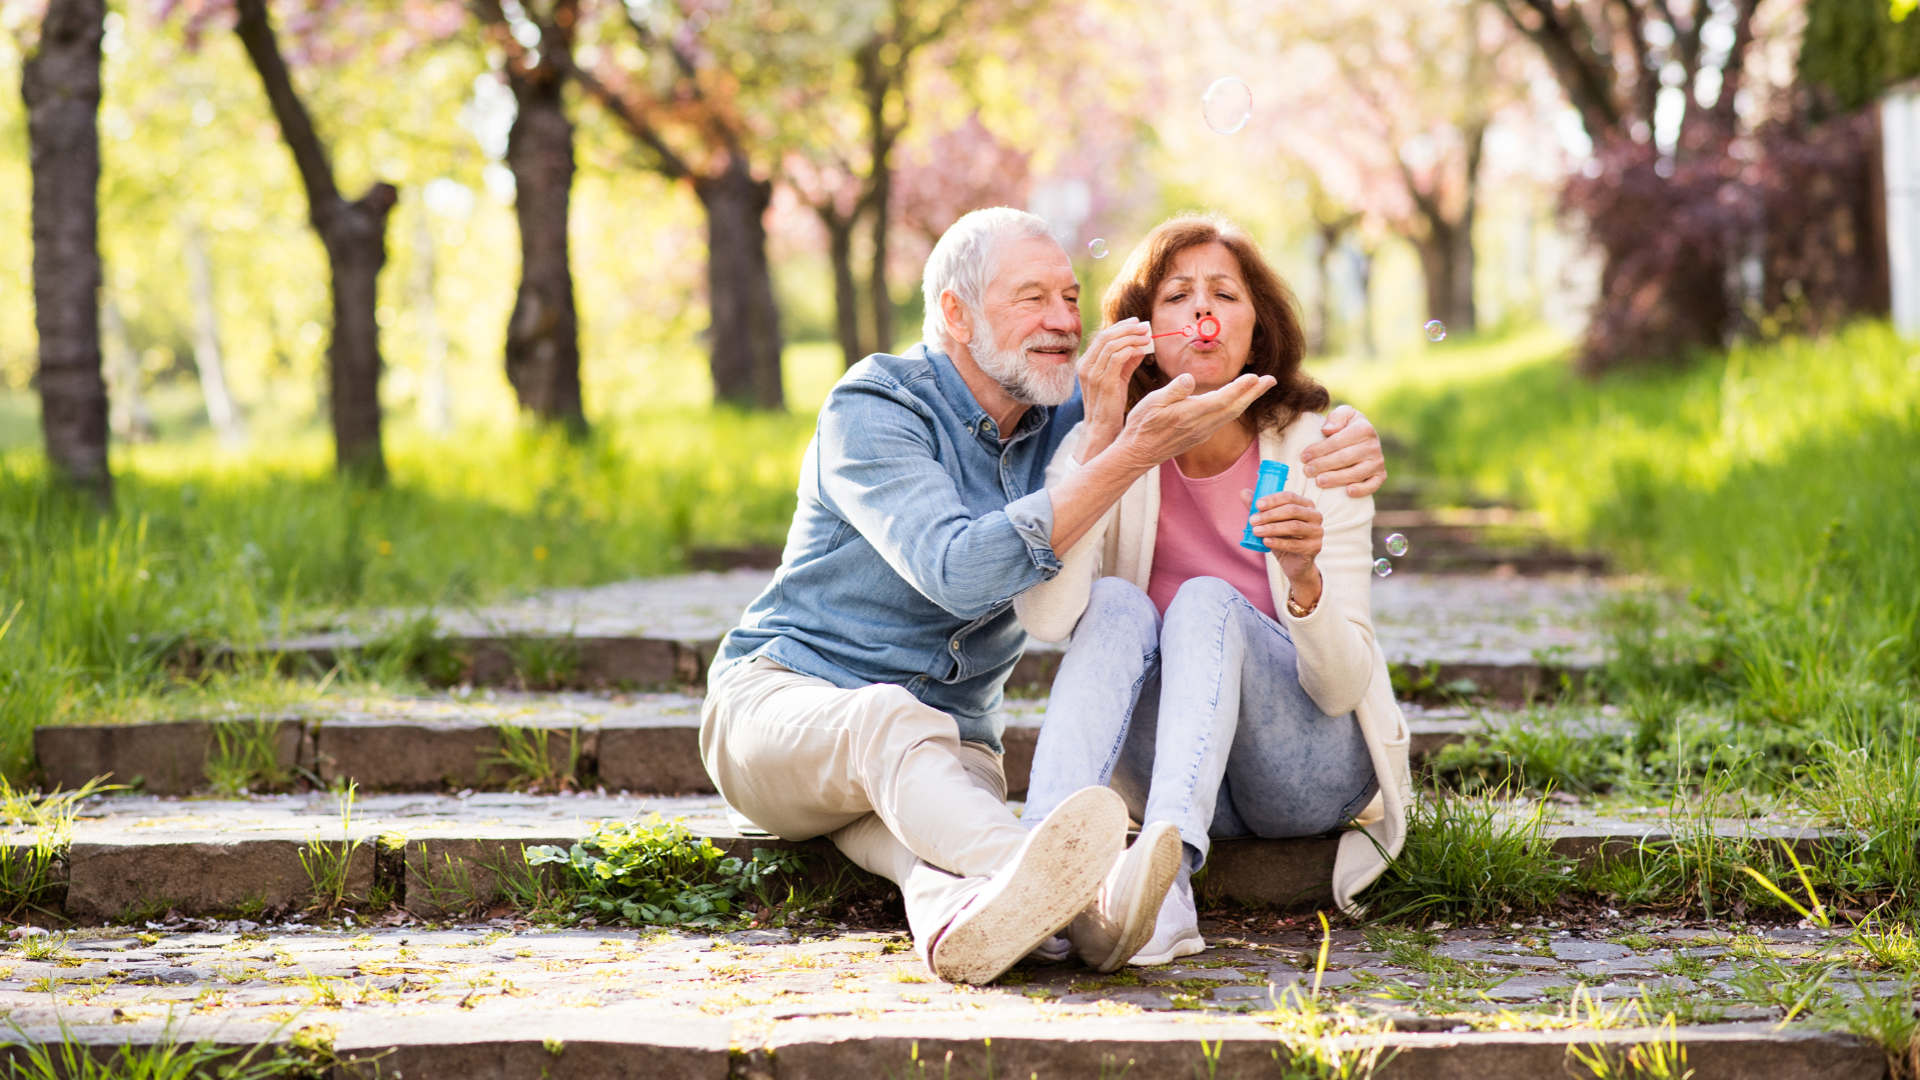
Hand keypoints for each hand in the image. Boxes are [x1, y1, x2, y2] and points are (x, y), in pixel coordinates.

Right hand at [1074, 318, 1151, 460]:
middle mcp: (1085, 365)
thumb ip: (1126, 362)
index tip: (1136, 322)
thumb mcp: (1117, 379)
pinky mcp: (1103, 381)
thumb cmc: (1110, 405)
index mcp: (1086, 362)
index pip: (1102, 336)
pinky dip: (1130, 350)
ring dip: (1131, 337)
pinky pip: (1116, 358)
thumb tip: (1140, 346)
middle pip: (1106, 336)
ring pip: (1111, 344)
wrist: (1101, 427)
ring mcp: (1092, 373)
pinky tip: (1141, 350)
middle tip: (1144, 326)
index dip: (1120, 326)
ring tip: (1147, 337)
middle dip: (1127, 328)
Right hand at [1114, 371, 1273, 468]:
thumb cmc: (1141, 425)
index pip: (1222, 399)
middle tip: (1271, 380)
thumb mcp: (1151, 402)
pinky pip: (1223, 420)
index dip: (1240, 388)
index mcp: (1190, 413)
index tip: (1256, 376)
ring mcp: (1202, 432)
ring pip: (1231, 415)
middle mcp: (1200, 425)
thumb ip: (1173, 390)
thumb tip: (1188, 378)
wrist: (1138, 453)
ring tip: (1260, 387)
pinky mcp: (1200, 436)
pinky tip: (1238, 402)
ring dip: (1248, 400)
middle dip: (1254, 393)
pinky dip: (1236, 408)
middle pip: (1234, 408)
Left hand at [1242, 489, 1323, 607]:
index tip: (1257, 505)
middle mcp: (1315, 516)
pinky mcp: (1315, 547)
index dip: (1273, 499)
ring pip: (1293, 527)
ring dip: (1272, 528)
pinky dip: (1278, 542)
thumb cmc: (1283, 538)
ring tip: (1256, 531)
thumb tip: (1244, 492)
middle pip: (1292, 510)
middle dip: (1270, 515)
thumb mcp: (1270, 522)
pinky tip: (1266, 541)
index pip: (1290, 497)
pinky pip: (1294, 544)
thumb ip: (1259, 508)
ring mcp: (1317, 532)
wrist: (1293, 563)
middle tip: (1252, 520)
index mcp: (1306, 504)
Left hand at [1300, 405, 1386, 496]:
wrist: (1363, 437)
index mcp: (1364, 428)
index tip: (1304, 457)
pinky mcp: (1381, 475)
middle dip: (1323, 465)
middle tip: (1307, 471)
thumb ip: (1336, 418)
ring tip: (1319, 481)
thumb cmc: (1347, 426)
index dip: (1319, 450)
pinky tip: (1348, 492)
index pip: (1338, 441)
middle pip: (1345, 458)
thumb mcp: (1343, 414)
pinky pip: (1373, 485)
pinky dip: (1362, 490)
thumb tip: (1327, 430)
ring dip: (1337, 478)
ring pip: (1356, 473)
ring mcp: (1378, 462)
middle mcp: (1374, 445)